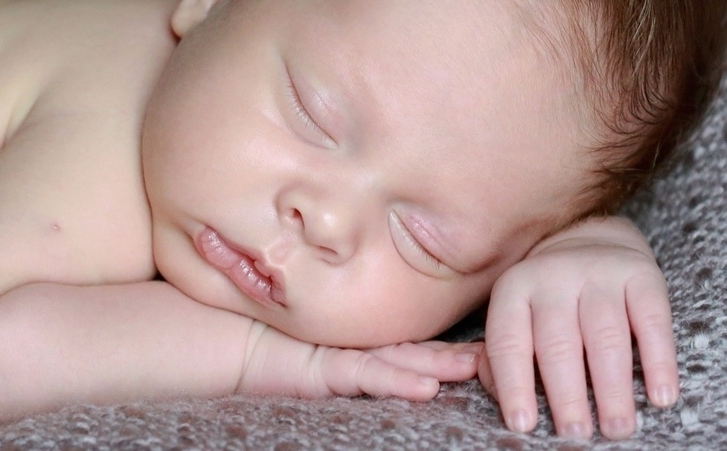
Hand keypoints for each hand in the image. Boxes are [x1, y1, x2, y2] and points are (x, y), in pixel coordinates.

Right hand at [238, 322, 481, 399]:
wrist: (227, 340)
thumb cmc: (269, 345)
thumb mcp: (321, 354)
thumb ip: (358, 355)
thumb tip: (405, 365)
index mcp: (361, 346)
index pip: (413, 345)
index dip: (449, 346)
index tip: (488, 347)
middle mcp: (358, 347)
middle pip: (418, 348)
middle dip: (458, 352)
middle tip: (499, 354)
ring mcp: (342, 354)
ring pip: (401, 358)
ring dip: (440, 363)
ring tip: (476, 367)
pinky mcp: (325, 368)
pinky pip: (367, 375)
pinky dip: (397, 380)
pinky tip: (427, 386)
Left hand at [478, 216, 678, 439]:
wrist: (589, 239)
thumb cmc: (545, 300)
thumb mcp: (514, 315)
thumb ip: (500, 357)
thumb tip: (508, 398)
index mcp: (514, 289)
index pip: (509, 342)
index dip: (514, 384)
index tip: (522, 424)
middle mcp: (553, 277)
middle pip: (558, 343)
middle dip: (566, 394)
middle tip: (575, 433)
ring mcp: (599, 273)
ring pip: (605, 337)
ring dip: (612, 388)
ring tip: (617, 428)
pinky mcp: (642, 276)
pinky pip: (652, 323)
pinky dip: (659, 363)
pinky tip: (660, 397)